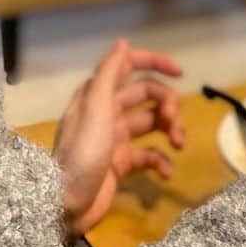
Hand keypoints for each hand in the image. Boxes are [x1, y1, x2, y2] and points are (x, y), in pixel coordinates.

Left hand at [52, 38, 185, 238]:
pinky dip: (161, 161)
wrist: (65, 204)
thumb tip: (122, 42)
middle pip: (147, 95)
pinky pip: (148, 155)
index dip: (154, 63)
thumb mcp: (94, 107)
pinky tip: (166, 172)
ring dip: (170, 130)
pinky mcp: (121, 165)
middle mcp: (108, 112)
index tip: (180, 72)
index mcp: (99, 95)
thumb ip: (109, 73)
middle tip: (173, 122)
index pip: (129, 67)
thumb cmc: (81, 151)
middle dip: (166, 103)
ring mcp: (116, 139)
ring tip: (178, 145)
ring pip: (152, 124)